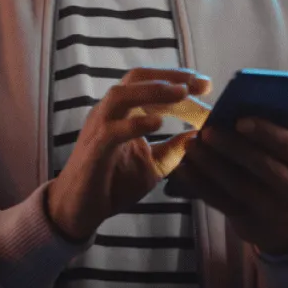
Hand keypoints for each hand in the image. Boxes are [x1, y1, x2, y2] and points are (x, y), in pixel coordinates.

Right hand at [45, 67, 211, 243]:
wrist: (80, 210)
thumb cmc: (114, 184)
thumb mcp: (153, 164)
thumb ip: (174, 149)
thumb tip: (200, 135)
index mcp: (124, 112)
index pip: (150, 83)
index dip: (178, 80)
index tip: (207, 85)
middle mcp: (110, 112)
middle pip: (137, 78)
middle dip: (170, 77)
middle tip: (199, 84)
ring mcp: (99, 127)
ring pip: (121, 95)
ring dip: (153, 91)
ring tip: (181, 93)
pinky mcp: (94, 148)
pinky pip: (113, 129)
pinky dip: (136, 124)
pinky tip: (159, 123)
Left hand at [168, 118, 287, 255]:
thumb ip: (285, 126)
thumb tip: (253, 101)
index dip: (266, 133)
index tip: (240, 119)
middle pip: (262, 166)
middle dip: (232, 146)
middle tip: (208, 130)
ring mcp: (272, 209)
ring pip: (238, 185)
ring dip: (211, 163)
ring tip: (192, 144)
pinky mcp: (248, 220)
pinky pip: (220, 201)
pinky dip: (199, 183)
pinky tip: (184, 167)